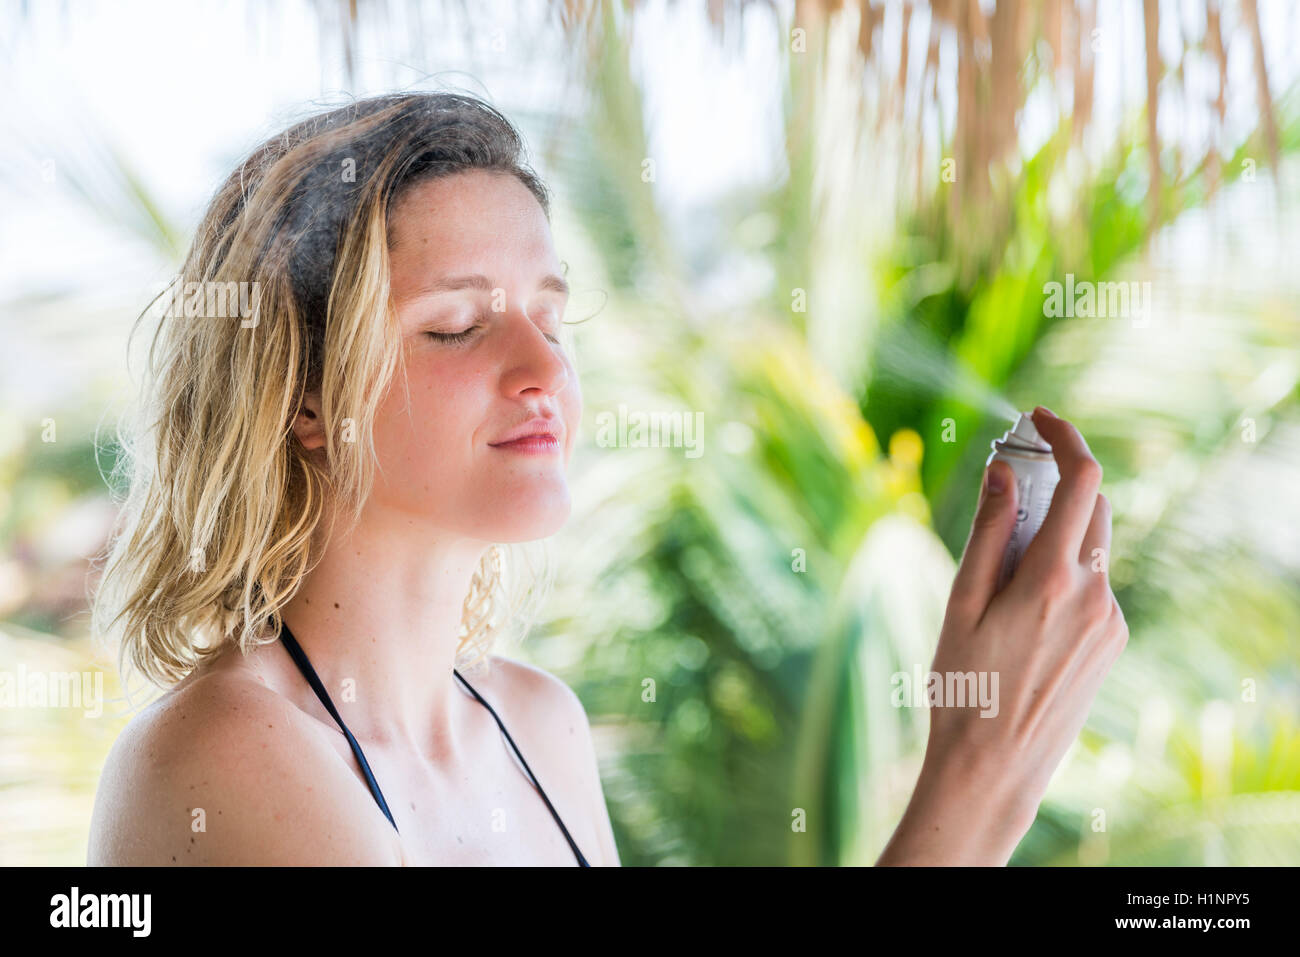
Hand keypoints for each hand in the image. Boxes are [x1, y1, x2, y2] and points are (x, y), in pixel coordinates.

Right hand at [877, 407, 1127, 864]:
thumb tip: (1002, 468)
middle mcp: (1094, 594)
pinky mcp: (1112, 644)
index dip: (1066, 436)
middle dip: (1056, 486)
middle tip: (1009, 484)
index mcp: (1051, 578)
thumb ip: (987, 529)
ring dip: (1055, 537)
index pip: (1082, 480)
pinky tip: (1022, 616)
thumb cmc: (962, 684)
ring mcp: (1110, 622)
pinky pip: (1092, 587)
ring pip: (1090, 551)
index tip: (1039, 417)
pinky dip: (1063, 575)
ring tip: (1000, 578)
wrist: (993, 768)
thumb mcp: (961, 600)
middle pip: (1091, 509)